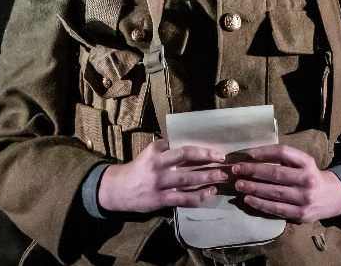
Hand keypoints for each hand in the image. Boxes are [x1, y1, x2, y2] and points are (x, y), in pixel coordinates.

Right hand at [97, 139, 225, 212]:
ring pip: (187, 179)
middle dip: (207, 159)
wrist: (117, 189)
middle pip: (186, 158)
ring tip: (222, 177)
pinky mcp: (160, 200)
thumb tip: (189, 141)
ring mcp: (159, 183)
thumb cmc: (138, 169)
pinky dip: (198, 196)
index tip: (218, 151)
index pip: (182, 147)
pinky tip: (210, 192)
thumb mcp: (149, 153)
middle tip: (224, 160)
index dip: (202, 149)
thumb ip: (166, 148)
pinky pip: (182, 198)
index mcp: (156, 151)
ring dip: (207, 178)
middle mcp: (158, 165)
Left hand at [230, 144, 340, 222]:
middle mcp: (307, 179)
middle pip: (275, 173)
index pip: (283, 152)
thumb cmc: (310, 176)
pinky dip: (260, 204)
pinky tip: (248, 199)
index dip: (264, 152)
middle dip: (253, 171)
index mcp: (307, 162)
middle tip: (236, 170)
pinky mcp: (300, 213)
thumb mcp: (303, 163)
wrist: (332, 197)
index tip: (248, 154)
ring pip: (274, 192)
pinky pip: (276, 208)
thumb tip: (252, 157)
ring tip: (239, 185)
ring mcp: (304, 198)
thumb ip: (284, 160)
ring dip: (253, 188)